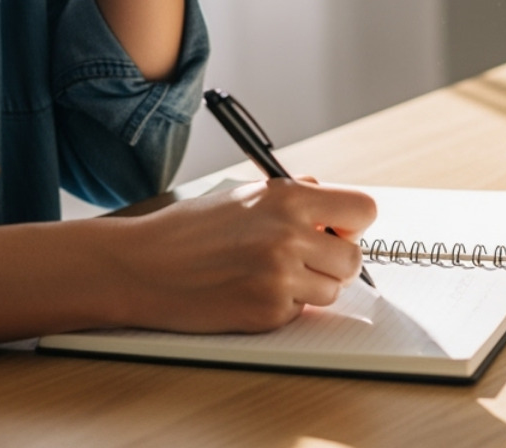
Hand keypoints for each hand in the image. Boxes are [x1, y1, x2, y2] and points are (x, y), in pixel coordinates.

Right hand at [113, 181, 377, 332]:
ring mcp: (280, 277)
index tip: (338, 230)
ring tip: (269, 275)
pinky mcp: (267, 312)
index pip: (364, 210)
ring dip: (309, 288)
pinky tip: (249, 291)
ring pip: (332, 291)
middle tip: (305, 260)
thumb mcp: (245, 193)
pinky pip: (300, 313)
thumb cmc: (189, 229)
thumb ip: (295, 196)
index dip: (353, 223)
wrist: (142, 266)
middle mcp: (290, 236)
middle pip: (353, 259)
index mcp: (289, 198)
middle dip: (334, 262)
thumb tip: (334, 207)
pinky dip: (282, 306)